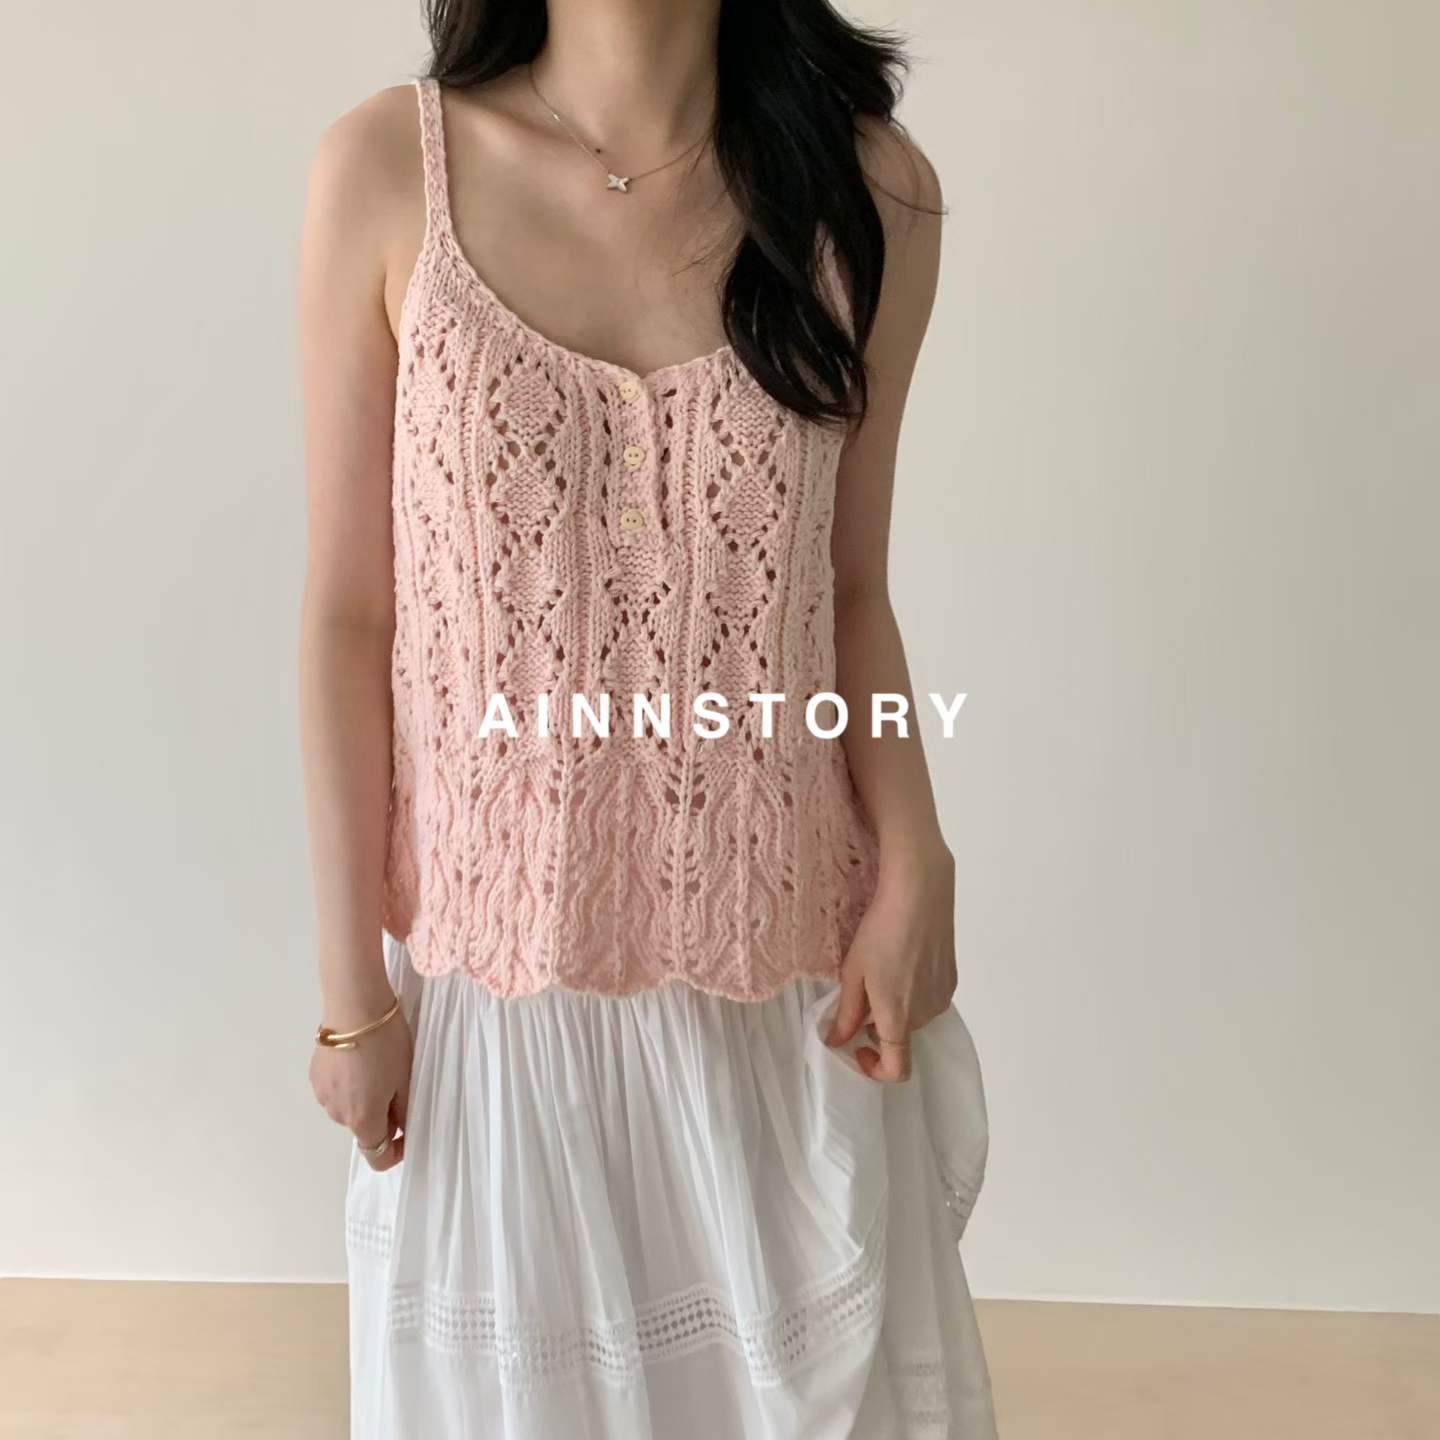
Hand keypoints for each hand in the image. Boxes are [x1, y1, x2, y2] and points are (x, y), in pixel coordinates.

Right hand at [309, 991, 412, 1169]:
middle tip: (398, 1085)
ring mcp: (322, 1094)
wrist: (354, 1005)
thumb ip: (404, 1111)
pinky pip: (337, 1091)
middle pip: (364, 1129)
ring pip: (349, 1109)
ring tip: (377, 1067)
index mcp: (362, 1119)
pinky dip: (349, 1085)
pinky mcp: (315, 1075)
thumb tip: (401, 1128)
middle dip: (382, 1117)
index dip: (396, 1152)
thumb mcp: (405, 1078)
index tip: (409, 1131)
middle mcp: (337, 1114)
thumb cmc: (387, 1042)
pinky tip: (358, 1059)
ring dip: (364, 1100)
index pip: (377, 1157)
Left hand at [825, 841, 957, 1082]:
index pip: (897, 1069)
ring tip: (884, 970)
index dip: (876, 1070)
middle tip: (862, 993)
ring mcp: (942, 997)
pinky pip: (928, 999)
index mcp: (898, 1017)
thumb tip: (837, 1042)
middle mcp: (926, 1014)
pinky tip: (904, 960)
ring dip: (897, 1008)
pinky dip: (913, 992)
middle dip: (878, 1026)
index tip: (858, 1048)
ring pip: (914, 1017)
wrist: (920, 893)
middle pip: (901, 1037)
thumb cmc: (879, 931)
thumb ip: (846, 1014)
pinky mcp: (952, 980)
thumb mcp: (853, 972)